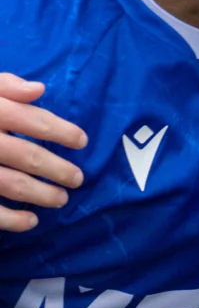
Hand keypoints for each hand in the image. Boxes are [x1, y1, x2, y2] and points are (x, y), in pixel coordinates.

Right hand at [0, 74, 86, 231]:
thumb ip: (5, 85)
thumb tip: (39, 90)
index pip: (32, 120)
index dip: (61, 131)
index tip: (82, 141)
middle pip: (27, 156)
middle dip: (58, 169)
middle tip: (78, 179)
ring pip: (12, 184)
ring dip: (41, 194)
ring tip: (61, 200)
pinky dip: (11, 219)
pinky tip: (30, 222)